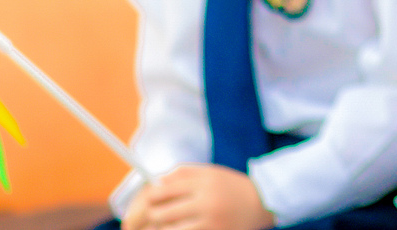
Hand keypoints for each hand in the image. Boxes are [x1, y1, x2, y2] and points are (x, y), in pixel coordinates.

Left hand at [127, 164, 275, 229]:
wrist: (264, 202)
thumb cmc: (230, 187)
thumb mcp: (210, 173)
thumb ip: (182, 175)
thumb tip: (153, 184)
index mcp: (202, 182)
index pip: (160, 192)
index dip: (144, 201)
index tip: (140, 207)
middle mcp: (205, 201)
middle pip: (159, 214)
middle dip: (144, 220)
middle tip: (133, 225)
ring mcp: (209, 222)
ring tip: (153, 229)